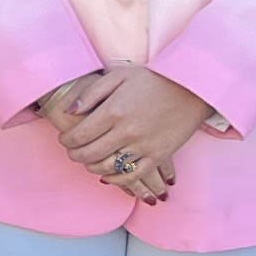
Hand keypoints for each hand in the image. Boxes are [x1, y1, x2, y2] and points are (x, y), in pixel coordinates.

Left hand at [53, 64, 213, 200]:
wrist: (191, 87)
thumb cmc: (153, 79)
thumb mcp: (118, 75)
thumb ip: (91, 93)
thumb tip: (70, 111)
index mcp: (114, 111)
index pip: (80, 135)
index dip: (67, 140)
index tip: (65, 139)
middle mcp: (127, 131)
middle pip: (90, 154)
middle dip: (75, 155)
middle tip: (72, 152)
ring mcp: (143, 146)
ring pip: (107, 168)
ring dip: (92, 168)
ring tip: (88, 162)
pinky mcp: (158, 156)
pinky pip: (132, 176)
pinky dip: (116, 180)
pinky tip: (108, 175)